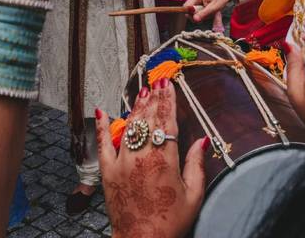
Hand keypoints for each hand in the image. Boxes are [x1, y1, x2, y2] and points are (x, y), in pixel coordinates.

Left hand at [96, 79, 206, 237]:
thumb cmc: (170, 223)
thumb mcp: (193, 195)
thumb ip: (196, 164)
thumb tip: (203, 140)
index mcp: (165, 160)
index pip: (167, 121)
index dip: (169, 100)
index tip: (169, 84)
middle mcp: (141, 157)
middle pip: (148, 119)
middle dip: (154, 98)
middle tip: (157, 81)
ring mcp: (121, 163)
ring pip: (129, 127)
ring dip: (136, 107)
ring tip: (142, 93)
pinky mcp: (107, 172)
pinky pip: (102, 144)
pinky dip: (102, 126)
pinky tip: (102, 111)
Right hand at [183, 0, 231, 23]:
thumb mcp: (213, 8)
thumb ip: (203, 13)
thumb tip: (194, 19)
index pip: (185, 7)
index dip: (190, 14)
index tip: (198, 18)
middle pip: (189, 11)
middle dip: (197, 16)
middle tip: (207, 16)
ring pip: (193, 12)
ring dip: (201, 15)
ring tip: (210, 13)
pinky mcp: (198, 2)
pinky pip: (196, 10)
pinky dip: (202, 13)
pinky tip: (208, 11)